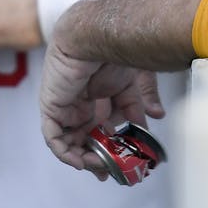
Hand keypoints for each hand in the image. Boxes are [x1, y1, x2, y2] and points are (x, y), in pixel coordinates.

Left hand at [39, 42, 165, 172]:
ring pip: (70, 140)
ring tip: (100, 167)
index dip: (110, 147)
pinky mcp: (51, 106)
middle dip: (96, 157)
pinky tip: (81, 161)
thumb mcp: (135, 82)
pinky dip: (65, 152)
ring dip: (83, 157)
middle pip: (84, 137)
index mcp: (98, 95)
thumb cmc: (115, 49)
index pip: (101, 127)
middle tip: (110, 173)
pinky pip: (53, 136)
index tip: (123, 163)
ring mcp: (64, 104)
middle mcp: (80, 101)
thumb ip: (141, 102)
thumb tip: (156, 118)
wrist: (96, 34)